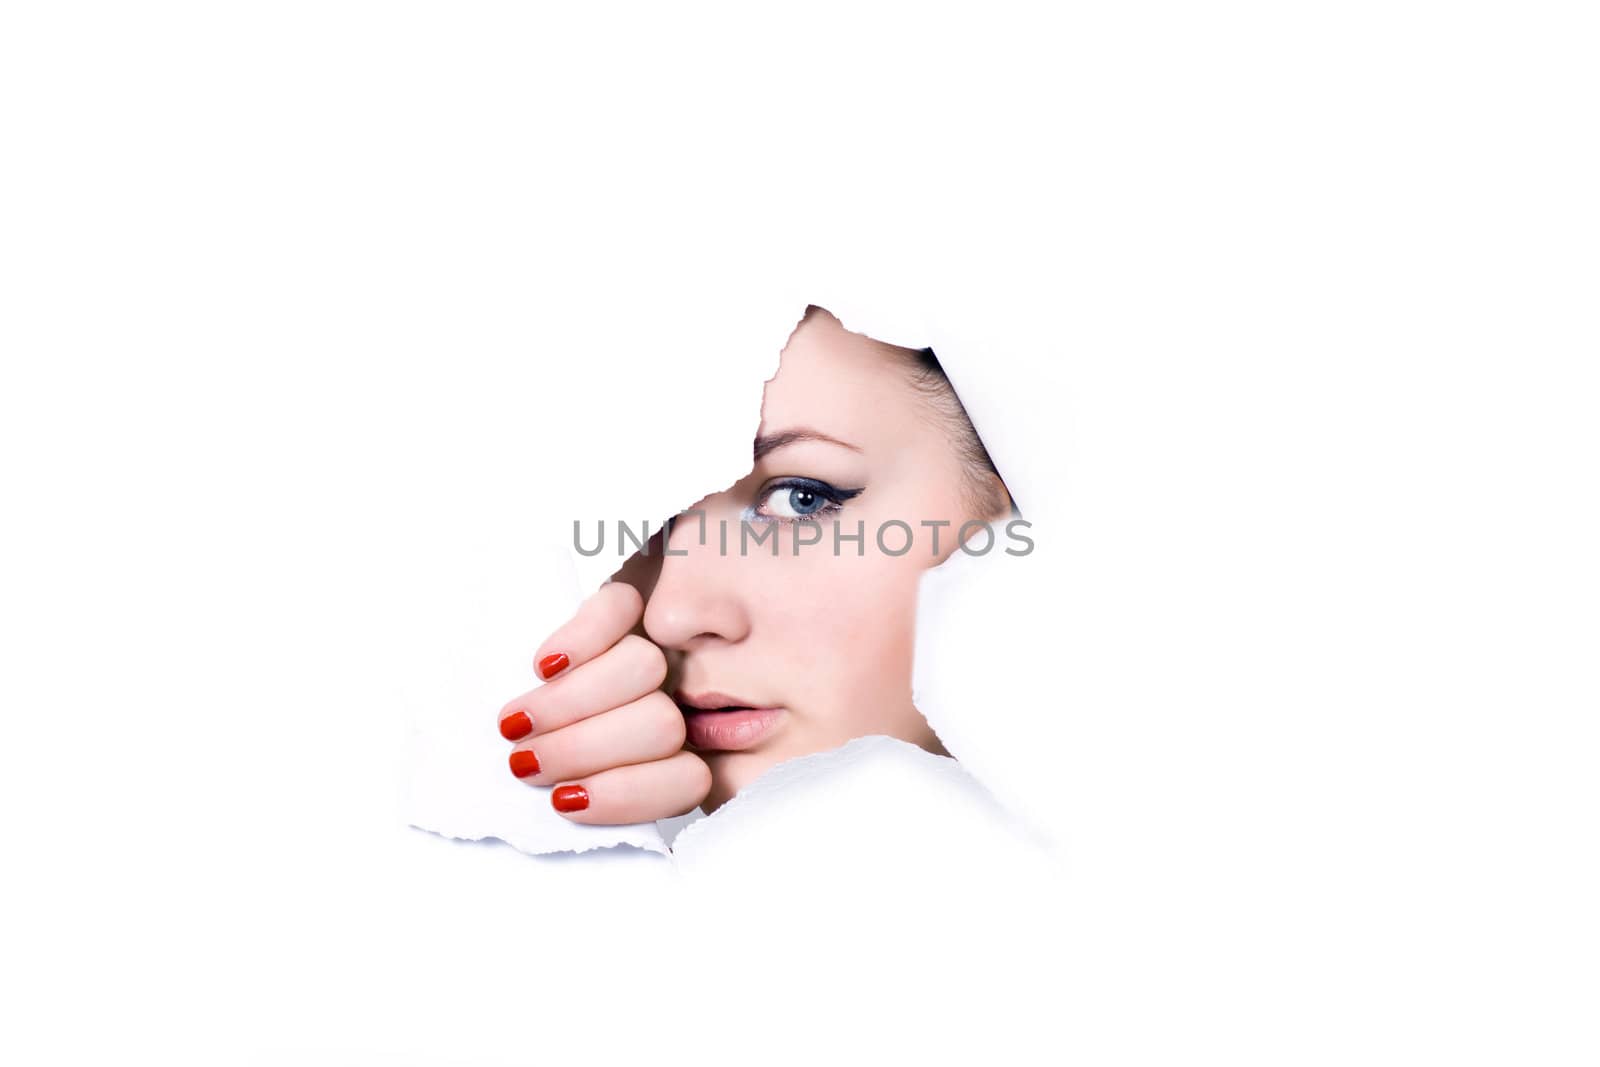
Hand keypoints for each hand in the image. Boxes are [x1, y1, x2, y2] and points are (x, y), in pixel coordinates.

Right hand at [496, 581, 710, 823]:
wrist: (501, 696)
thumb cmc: (536, 754)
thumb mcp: (562, 786)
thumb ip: (582, 798)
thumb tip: (568, 800)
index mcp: (675, 763)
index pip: (687, 781)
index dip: (627, 795)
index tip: (563, 799)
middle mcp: (676, 707)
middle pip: (660, 724)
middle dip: (582, 749)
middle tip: (524, 761)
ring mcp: (656, 652)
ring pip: (643, 666)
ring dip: (570, 703)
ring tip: (519, 723)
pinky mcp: (626, 608)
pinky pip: (620, 607)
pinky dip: (581, 639)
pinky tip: (544, 668)